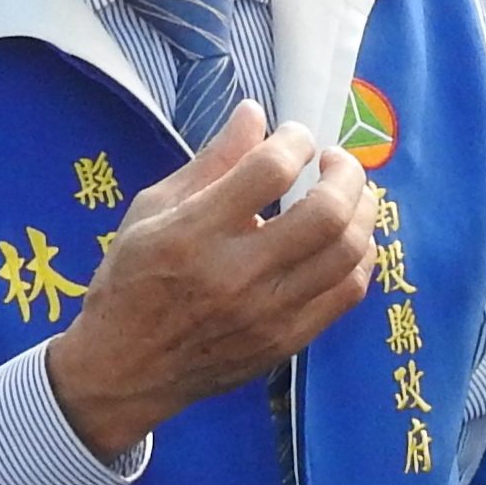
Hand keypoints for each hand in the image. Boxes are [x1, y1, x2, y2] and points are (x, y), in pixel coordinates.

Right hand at [44, 102, 377, 457]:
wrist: (124, 370)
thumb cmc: (131, 280)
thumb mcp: (153, 210)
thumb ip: (211, 161)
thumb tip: (255, 114)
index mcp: (195, 234)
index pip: (269, 170)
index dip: (294, 140)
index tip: (293, 136)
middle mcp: (237, 274)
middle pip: (324, 213)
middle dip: (345, 172)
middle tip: (334, 160)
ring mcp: (268, 313)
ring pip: (347, 253)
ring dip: (362, 210)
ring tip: (350, 194)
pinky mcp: (286, 341)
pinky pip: (348, 292)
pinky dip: (360, 256)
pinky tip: (349, 237)